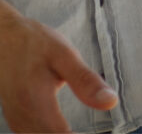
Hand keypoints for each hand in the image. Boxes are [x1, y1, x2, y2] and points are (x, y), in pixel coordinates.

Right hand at [0, 3, 117, 132]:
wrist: (2, 37)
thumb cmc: (35, 43)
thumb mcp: (65, 55)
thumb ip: (86, 81)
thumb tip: (111, 102)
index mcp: (35, 102)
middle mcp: (22, 116)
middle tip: (95, 132)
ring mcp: (16, 118)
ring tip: (82, 131)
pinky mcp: (16, 117)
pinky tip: (66, 132)